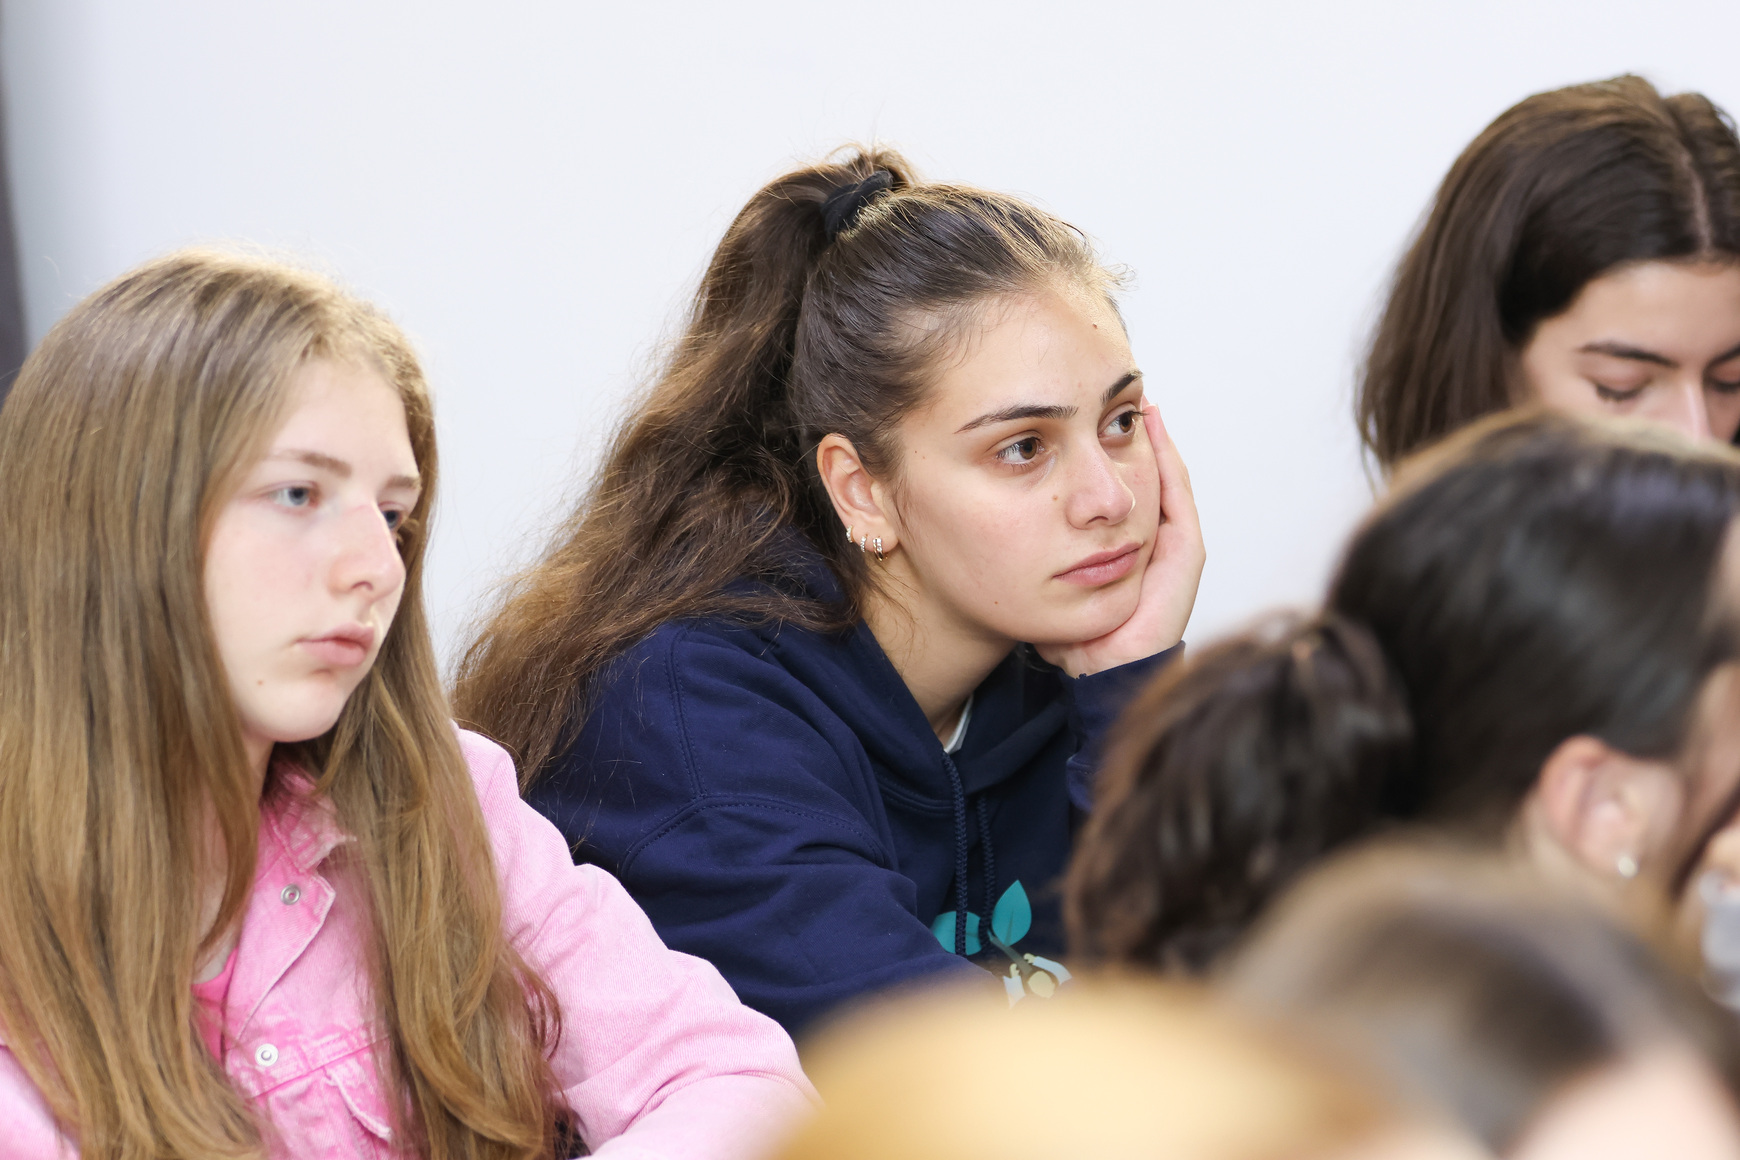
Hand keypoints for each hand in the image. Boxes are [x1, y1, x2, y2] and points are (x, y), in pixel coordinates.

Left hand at [1037, 404, 1204, 676]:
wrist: (1097, 671)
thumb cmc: (1067, 637)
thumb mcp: (1039, 581)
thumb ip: (1026, 554)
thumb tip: (980, 521)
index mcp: (1122, 551)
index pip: (1117, 493)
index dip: (1105, 456)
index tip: (1085, 420)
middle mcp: (1150, 547)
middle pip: (1146, 481)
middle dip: (1133, 441)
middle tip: (1122, 398)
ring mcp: (1171, 551)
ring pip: (1167, 482)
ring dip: (1156, 443)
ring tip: (1140, 403)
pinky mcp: (1184, 558)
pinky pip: (1178, 499)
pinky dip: (1169, 463)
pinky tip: (1152, 432)